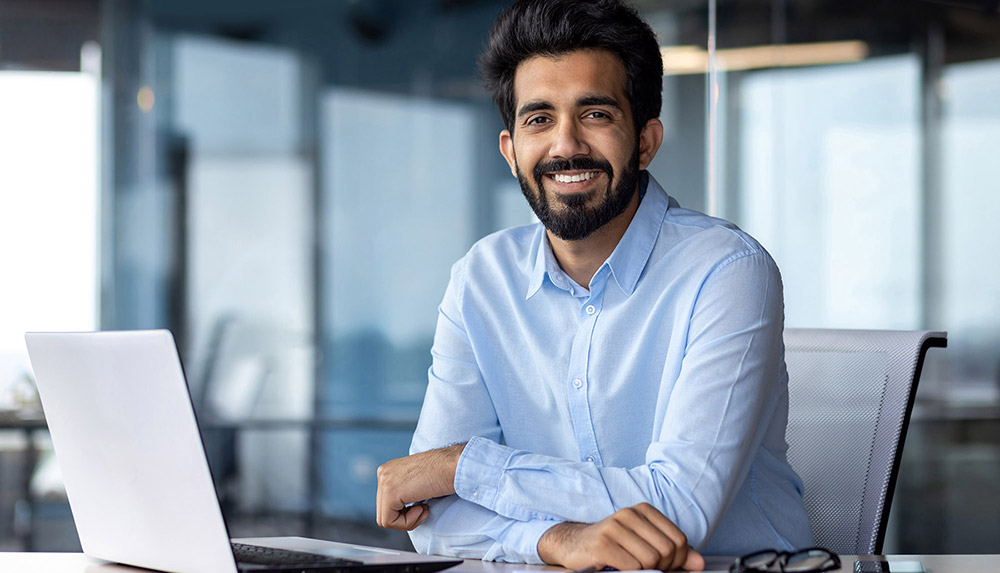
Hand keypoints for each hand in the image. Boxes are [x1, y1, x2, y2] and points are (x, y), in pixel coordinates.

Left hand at [376, 444, 465, 529]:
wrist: (455, 465)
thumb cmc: (445, 474)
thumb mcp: (418, 482)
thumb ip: (404, 492)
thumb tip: (399, 511)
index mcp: (389, 470)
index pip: (386, 503)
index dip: (405, 512)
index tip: (423, 504)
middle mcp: (383, 473)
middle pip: (383, 512)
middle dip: (405, 517)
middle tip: (424, 508)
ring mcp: (385, 481)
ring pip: (385, 520)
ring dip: (407, 521)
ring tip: (424, 508)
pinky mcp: (390, 492)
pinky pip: (389, 522)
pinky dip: (408, 522)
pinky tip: (422, 508)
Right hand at [537, 503, 704, 570]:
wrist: (572, 545)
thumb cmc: (611, 546)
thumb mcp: (645, 545)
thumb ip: (674, 553)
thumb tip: (699, 563)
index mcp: (643, 510)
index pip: (679, 540)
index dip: (676, 561)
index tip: (661, 565)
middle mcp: (629, 514)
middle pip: (666, 551)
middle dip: (661, 568)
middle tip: (645, 569)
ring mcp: (614, 527)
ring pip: (651, 560)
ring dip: (644, 571)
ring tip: (631, 567)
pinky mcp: (602, 544)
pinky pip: (632, 566)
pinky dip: (630, 572)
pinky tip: (618, 567)